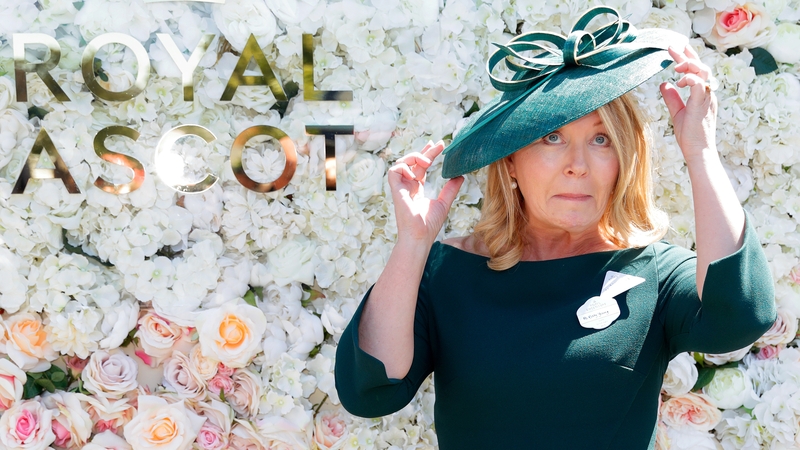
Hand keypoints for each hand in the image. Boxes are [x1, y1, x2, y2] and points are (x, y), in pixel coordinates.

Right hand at [387, 141, 463, 245]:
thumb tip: (460, 176)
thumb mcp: (444, 203)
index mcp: (416, 189)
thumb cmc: (429, 225)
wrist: (420, 237)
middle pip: (413, 162)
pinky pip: (394, 171)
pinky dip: (404, 167)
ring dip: (414, 157)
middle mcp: (407, 186)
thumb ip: (450, 190)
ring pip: (401, 163)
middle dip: (425, 151)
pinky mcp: (396, 190)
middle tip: (438, 144)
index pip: (420, 167)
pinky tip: (415, 174)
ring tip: (428, 161)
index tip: (439, 146)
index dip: (428, 155)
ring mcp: (401, 188)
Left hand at [659, 45, 718, 161]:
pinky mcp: (702, 105)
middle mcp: (708, 93)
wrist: (698, 151)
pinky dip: (690, 79)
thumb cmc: (689, 134)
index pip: (696, 70)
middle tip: (671, 47)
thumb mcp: (677, 112)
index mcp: (702, 93)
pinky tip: (679, 81)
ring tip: (675, 65)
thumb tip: (664, 84)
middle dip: (686, 54)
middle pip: (701, 66)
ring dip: (689, 65)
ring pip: (704, 72)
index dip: (687, 57)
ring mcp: (707, 98)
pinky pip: (700, 85)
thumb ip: (672, 98)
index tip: (674, 48)